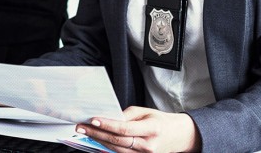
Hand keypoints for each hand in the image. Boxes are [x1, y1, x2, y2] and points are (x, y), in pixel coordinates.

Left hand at [76, 106, 200, 152]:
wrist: (178, 136)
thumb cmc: (161, 121)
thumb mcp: (146, 111)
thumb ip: (127, 115)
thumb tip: (109, 118)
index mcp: (152, 128)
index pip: (125, 128)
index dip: (108, 125)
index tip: (94, 120)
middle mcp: (148, 145)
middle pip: (118, 141)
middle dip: (97, 133)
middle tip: (82, 127)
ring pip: (117, 150)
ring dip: (99, 141)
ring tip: (87, 132)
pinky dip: (108, 148)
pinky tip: (99, 141)